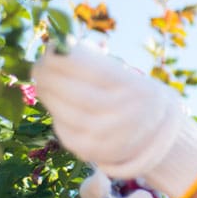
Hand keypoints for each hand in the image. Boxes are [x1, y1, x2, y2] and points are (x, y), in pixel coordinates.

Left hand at [33, 42, 196, 197]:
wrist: (158, 136)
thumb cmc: (132, 95)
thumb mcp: (126, 76)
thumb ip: (97, 62)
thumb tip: (59, 46)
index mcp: (135, 89)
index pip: (92, 70)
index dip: (65, 58)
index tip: (52, 47)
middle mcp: (125, 114)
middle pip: (76, 93)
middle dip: (51, 77)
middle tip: (39, 66)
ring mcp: (109, 137)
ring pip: (67, 114)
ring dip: (48, 96)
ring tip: (42, 83)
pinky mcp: (93, 151)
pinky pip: (66, 132)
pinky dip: (56, 116)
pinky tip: (54, 104)